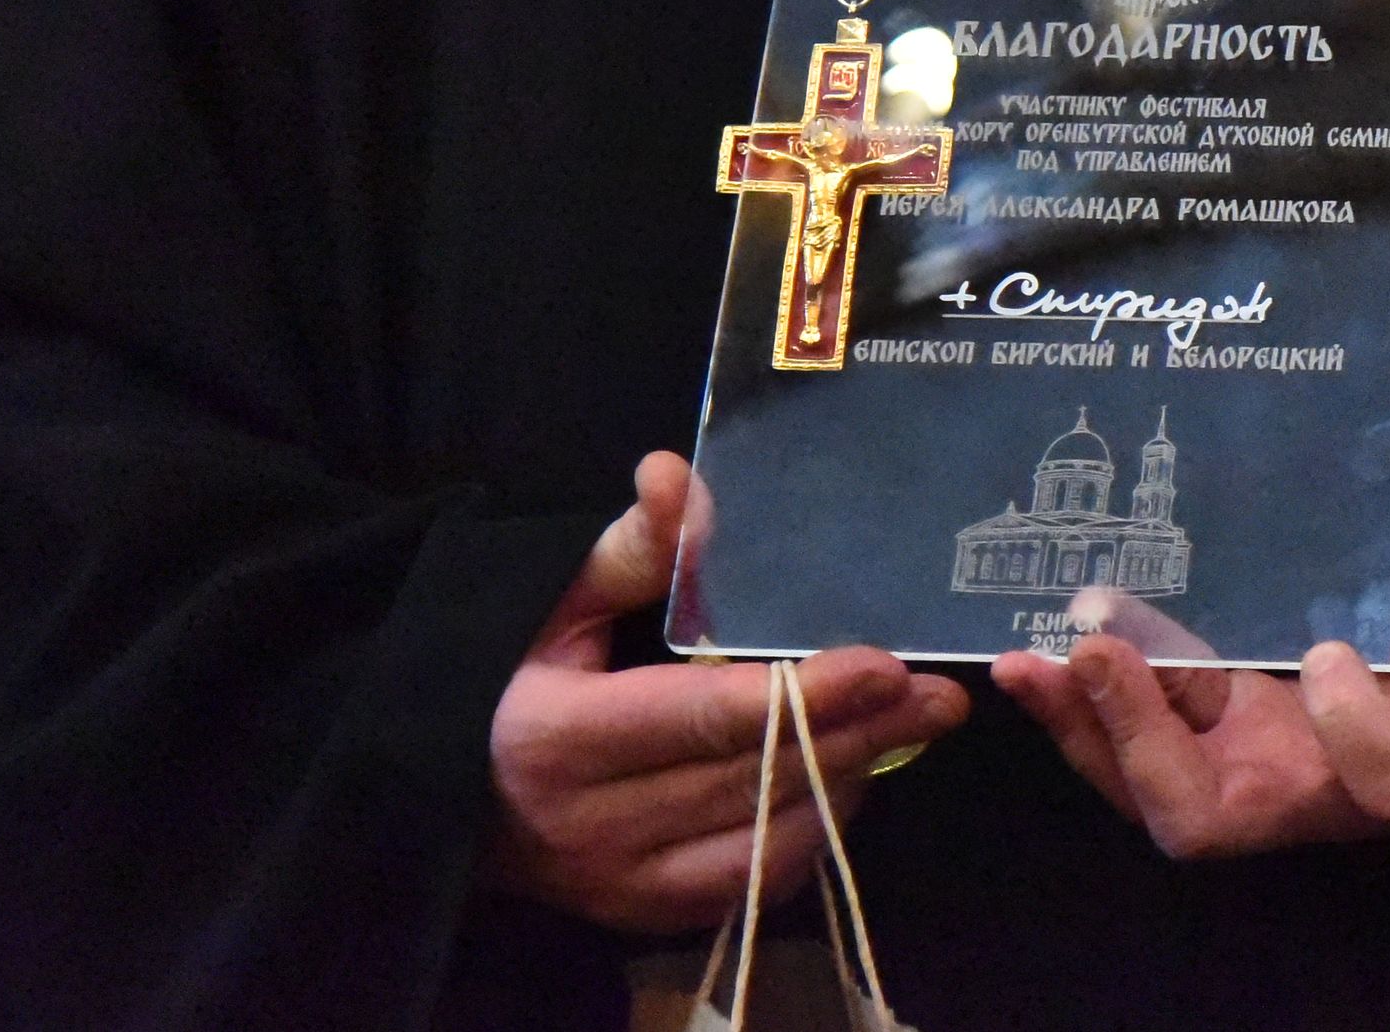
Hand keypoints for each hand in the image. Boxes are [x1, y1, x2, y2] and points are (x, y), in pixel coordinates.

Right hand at [485, 451, 971, 930]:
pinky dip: (811, 833)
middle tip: (938, 696)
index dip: (801, 695)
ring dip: (847, 783)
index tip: (885, 665)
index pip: (702, 717)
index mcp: (558, 737)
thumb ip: (633, 548)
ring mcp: (618, 884)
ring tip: (911, 728)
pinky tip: (850, 779)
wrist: (451, 799)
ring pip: (763, 840)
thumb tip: (677, 473)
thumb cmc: (512, 684)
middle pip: (750, 779)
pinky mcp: (645, 916)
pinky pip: (753, 884)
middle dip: (856, 735)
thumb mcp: (555, 605)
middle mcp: (588, 825)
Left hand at [992, 438, 1389, 856]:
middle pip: (1211, 815)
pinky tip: (1031, 656)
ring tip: (1030, 658)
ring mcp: (1251, 781)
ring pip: (1150, 790)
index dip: (1350, 727)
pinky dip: (1080, 713)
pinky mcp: (1211, 754)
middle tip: (1094, 651)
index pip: (1380, 779)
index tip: (1332, 653)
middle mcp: (1316, 795)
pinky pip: (1133, 757)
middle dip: (1143, 739)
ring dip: (1087, 725)